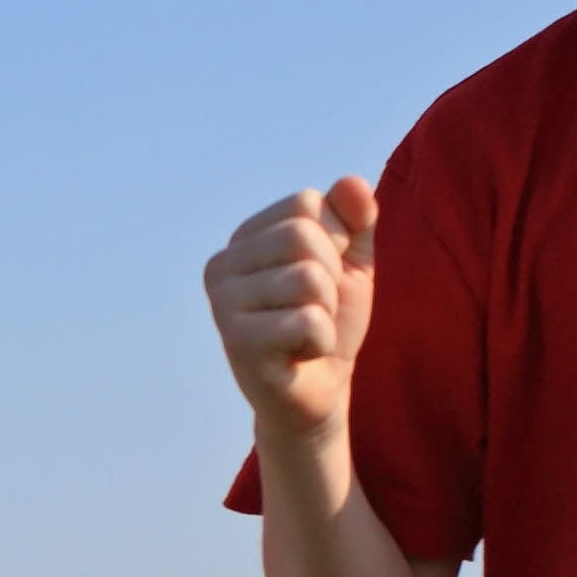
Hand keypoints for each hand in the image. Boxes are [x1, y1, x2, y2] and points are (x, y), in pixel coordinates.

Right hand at [203, 176, 378, 436]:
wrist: (317, 394)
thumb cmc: (328, 324)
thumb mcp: (350, 263)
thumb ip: (355, 219)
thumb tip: (352, 183)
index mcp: (244, 239)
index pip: (305, 203)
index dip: (334, 241)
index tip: (320, 279)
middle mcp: (221, 265)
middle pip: (303, 236)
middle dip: (330, 278)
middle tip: (315, 311)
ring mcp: (222, 304)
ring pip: (308, 279)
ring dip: (326, 313)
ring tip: (306, 334)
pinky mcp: (236, 341)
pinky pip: (308, 321)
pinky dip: (321, 342)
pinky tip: (299, 355)